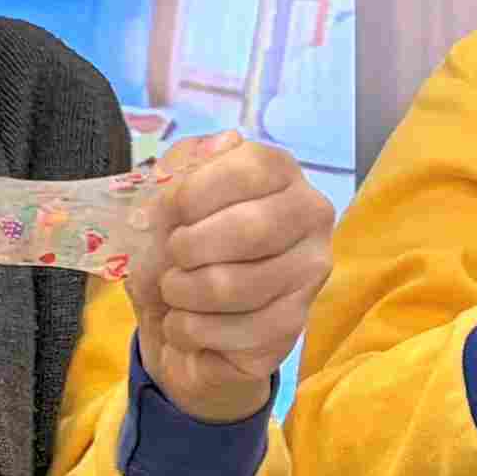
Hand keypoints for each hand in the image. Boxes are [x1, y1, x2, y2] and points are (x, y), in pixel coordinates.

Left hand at [138, 137, 336, 425]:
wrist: (184, 315)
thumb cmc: (179, 244)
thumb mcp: (166, 198)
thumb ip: (181, 171)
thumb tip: (220, 145)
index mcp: (279, 172)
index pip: (250, 171)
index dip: (195, 193)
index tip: (165, 214)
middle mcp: (310, 216)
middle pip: (250, 229)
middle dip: (189, 247)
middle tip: (170, 258)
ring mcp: (309, 273)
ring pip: (236, 285)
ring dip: (183, 292)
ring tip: (172, 292)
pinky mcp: (294, 325)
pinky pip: (235, 330)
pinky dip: (191, 330)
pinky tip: (184, 324)